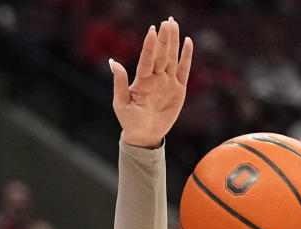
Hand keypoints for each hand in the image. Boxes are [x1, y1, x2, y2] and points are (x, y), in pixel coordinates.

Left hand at [109, 18, 192, 147]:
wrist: (144, 135)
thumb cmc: (130, 120)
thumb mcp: (121, 103)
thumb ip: (119, 82)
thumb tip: (112, 62)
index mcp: (141, 80)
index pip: (146, 59)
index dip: (149, 45)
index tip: (151, 30)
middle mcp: (155, 77)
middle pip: (161, 54)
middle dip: (164, 38)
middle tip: (167, 21)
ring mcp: (167, 82)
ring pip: (172, 58)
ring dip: (174, 42)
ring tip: (174, 25)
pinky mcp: (179, 89)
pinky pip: (184, 70)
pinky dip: (186, 57)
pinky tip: (188, 42)